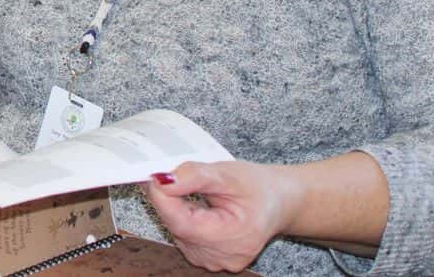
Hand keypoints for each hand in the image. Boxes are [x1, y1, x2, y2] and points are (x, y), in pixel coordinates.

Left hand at [145, 160, 294, 271]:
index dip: (162, 196)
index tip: (156, 174)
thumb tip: (163, 180)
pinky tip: (201, 210)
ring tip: (201, 195)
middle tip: (180, 178)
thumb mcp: (228, 174)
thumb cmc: (259, 188)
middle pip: (176, 225)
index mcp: (231, 237)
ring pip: (176, 230)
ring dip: (178, 209)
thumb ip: (194, 176)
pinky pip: (183, 236)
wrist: (277, 202)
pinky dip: (184, 219)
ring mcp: (214, 261)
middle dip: (171, 199)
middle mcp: (221, 256)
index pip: (179, 221)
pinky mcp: (208, 259)